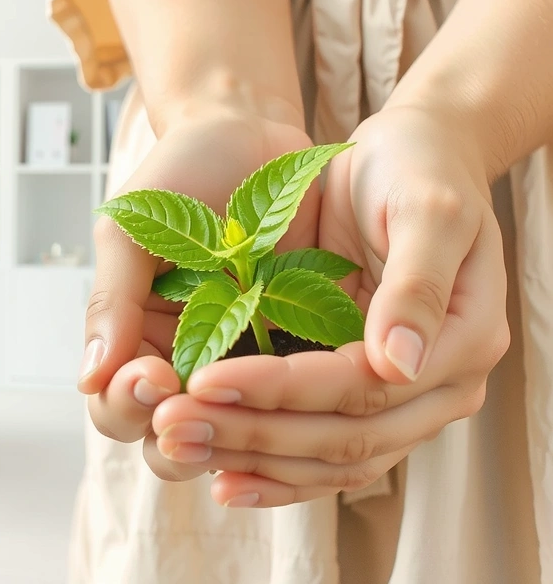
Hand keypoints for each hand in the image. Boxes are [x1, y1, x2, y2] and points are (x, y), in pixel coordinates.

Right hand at [81, 106, 313, 481]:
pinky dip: (295, 407)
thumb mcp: (132, 230)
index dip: (126, 403)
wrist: (249, 130)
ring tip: (251, 406)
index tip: (151, 373)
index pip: (115, 405)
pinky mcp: (297, 351)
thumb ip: (112, 301)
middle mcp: (186, 362)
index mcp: (135, 340)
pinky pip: (295, 398)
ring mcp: (243, 361)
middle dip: (175, 434)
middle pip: (170, 440)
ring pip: (235, 434)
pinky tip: (305, 392)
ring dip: (236, 432)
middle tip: (192, 399)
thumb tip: (87, 376)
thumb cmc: (179, 174)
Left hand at [149, 106, 510, 506]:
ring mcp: (400, 398)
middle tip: (170, 426)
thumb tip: (398, 365)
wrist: (411, 157)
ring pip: (327, 458)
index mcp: (462, 341)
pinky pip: (321, 452)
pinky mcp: (362, 395)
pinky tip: (219, 476)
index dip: (281, 390)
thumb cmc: (419, 169)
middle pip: (341, 437)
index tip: (204, 380)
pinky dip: (272, 468)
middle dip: (251, 434)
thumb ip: (416, 285)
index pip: (361, 387)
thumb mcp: (427, 208)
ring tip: (175, 447)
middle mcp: (436, 385)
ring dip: (249, 459)